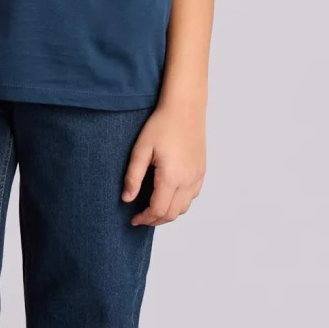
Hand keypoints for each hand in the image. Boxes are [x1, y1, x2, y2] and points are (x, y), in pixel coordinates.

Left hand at [121, 102, 205, 225]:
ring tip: (153, 209)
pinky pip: (192, 196)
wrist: (185, 108)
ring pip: (184, 208)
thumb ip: (133, 176)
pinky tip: (168, 196)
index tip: (133, 219)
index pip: (158, 210)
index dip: (144, 218)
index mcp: (171, 177)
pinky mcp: (201, 171)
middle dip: (155, 220)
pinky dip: (180, 203)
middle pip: (172, 214)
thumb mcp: (141, 149)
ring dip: (168, 213)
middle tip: (141, 217)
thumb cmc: (162, 125)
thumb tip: (127, 198)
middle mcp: (188, 180)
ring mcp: (197, 176)